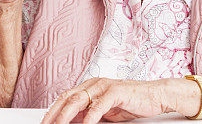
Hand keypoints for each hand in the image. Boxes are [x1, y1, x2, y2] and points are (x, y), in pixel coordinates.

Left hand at [42, 78, 178, 123]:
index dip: (53, 111)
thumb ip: (89, 114)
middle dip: (54, 114)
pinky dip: (90, 116)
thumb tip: (71, 122)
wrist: (156, 96)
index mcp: (90, 86)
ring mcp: (105, 85)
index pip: (65, 98)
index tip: (45, 123)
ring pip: (79, 100)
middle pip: (68, 98)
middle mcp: (94, 83)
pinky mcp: (116, 91)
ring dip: (66, 115)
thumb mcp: (106, 112)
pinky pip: (99, 104)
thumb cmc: (131, 104)